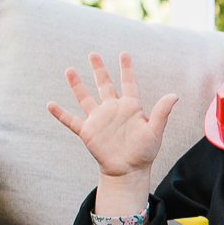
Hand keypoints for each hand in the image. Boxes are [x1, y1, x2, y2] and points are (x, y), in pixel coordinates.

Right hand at [47, 53, 178, 177]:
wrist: (129, 170)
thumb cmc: (145, 152)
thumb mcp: (155, 131)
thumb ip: (161, 112)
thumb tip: (174, 95)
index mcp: (130, 107)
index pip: (128, 83)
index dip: (126, 69)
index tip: (124, 53)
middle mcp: (113, 110)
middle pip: (104, 85)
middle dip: (99, 69)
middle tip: (93, 54)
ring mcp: (99, 120)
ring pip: (85, 98)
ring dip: (77, 85)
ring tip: (69, 70)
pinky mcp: (88, 132)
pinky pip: (71, 120)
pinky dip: (60, 113)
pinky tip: (50, 105)